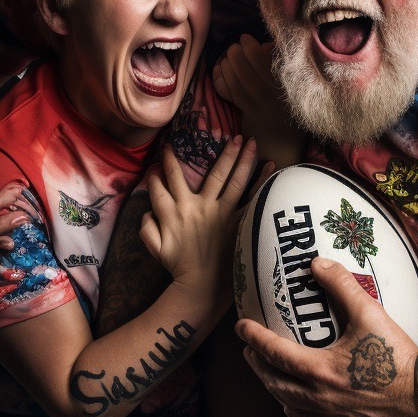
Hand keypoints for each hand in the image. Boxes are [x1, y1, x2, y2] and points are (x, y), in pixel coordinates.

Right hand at [141, 137, 262, 291]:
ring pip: (227, 178)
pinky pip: (251, 198)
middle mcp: (195, 207)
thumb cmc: (179, 267)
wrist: (200, 287)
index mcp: (172, 213)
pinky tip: (271, 165)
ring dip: (236, 157)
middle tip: (211, 130)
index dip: (158, 172)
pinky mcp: (236, 221)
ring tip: (245, 139)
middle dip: (193, 153)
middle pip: (194, 174)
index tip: (162, 157)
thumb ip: (146, 226)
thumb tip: (146, 211)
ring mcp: (218, 212)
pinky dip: (262, 182)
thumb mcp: (154, 248)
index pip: (160, 186)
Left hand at [212, 35, 305, 167]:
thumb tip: (265, 44)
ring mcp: (257, 102)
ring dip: (226, 64)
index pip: (259, 55)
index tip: (246, 39)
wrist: (284, 139)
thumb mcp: (292, 83)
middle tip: (235, 49)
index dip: (247, 44)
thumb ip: (279, 62)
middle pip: (242, 63)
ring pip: (234, 76)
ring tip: (227, 59)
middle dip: (234, 52)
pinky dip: (220, 79)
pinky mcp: (246, 112)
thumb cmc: (288, 105)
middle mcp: (270, 90)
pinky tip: (220, 71)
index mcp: (283, 79)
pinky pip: (229, 92)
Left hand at [236, 257, 417, 416]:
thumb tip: (317, 262)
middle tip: (249, 349)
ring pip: (286, 404)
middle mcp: (318, 397)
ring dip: (272, 386)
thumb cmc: (397, 354)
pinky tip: (295, 401)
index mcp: (320, 370)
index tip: (240, 326)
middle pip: (273, 381)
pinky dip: (292, 408)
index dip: (253, 337)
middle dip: (256, 363)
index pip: (274, 352)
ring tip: (268, 372)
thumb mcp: (370, 312)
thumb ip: (341, 285)